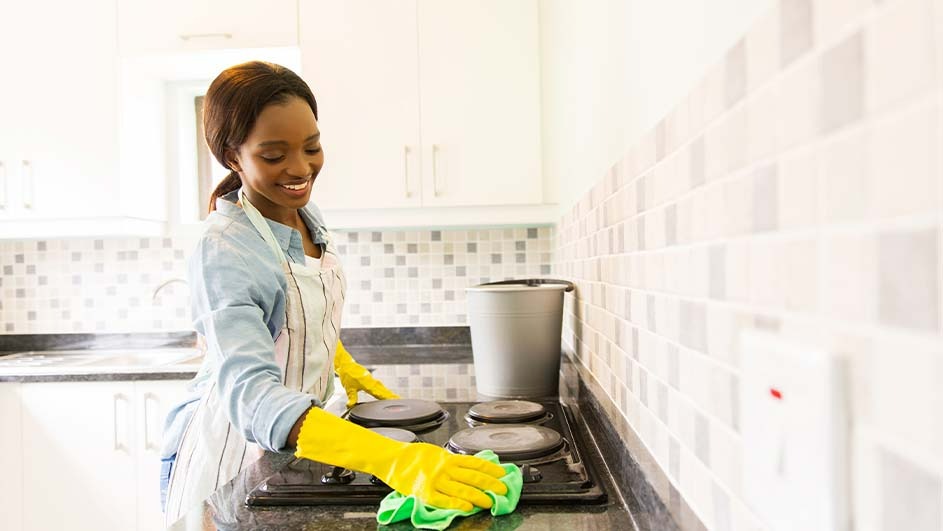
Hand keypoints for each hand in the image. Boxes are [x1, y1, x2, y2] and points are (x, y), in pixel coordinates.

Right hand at [295, 408, 506, 510]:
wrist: (391, 458)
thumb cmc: (412, 455)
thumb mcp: (436, 453)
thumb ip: (452, 460)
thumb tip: (471, 466)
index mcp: (448, 457)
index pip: (475, 463)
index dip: (490, 469)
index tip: (503, 474)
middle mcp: (444, 467)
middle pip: (472, 476)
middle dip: (490, 484)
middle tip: (503, 489)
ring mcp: (435, 480)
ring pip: (461, 488)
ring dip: (478, 495)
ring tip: (490, 501)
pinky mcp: (424, 492)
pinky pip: (443, 499)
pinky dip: (456, 503)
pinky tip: (466, 507)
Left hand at [334, 340, 399, 406]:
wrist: (346, 364)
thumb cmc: (348, 374)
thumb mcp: (348, 388)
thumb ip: (352, 397)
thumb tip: (350, 405)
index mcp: (368, 384)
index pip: (379, 393)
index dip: (387, 398)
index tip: (395, 400)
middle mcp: (372, 381)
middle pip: (384, 390)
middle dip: (391, 395)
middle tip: (400, 400)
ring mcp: (372, 380)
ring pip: (382, 387)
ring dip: (388, 392)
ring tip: (396, 397)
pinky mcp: (370, 379)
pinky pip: (379, 385)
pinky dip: (383, 389)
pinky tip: (385, 392)